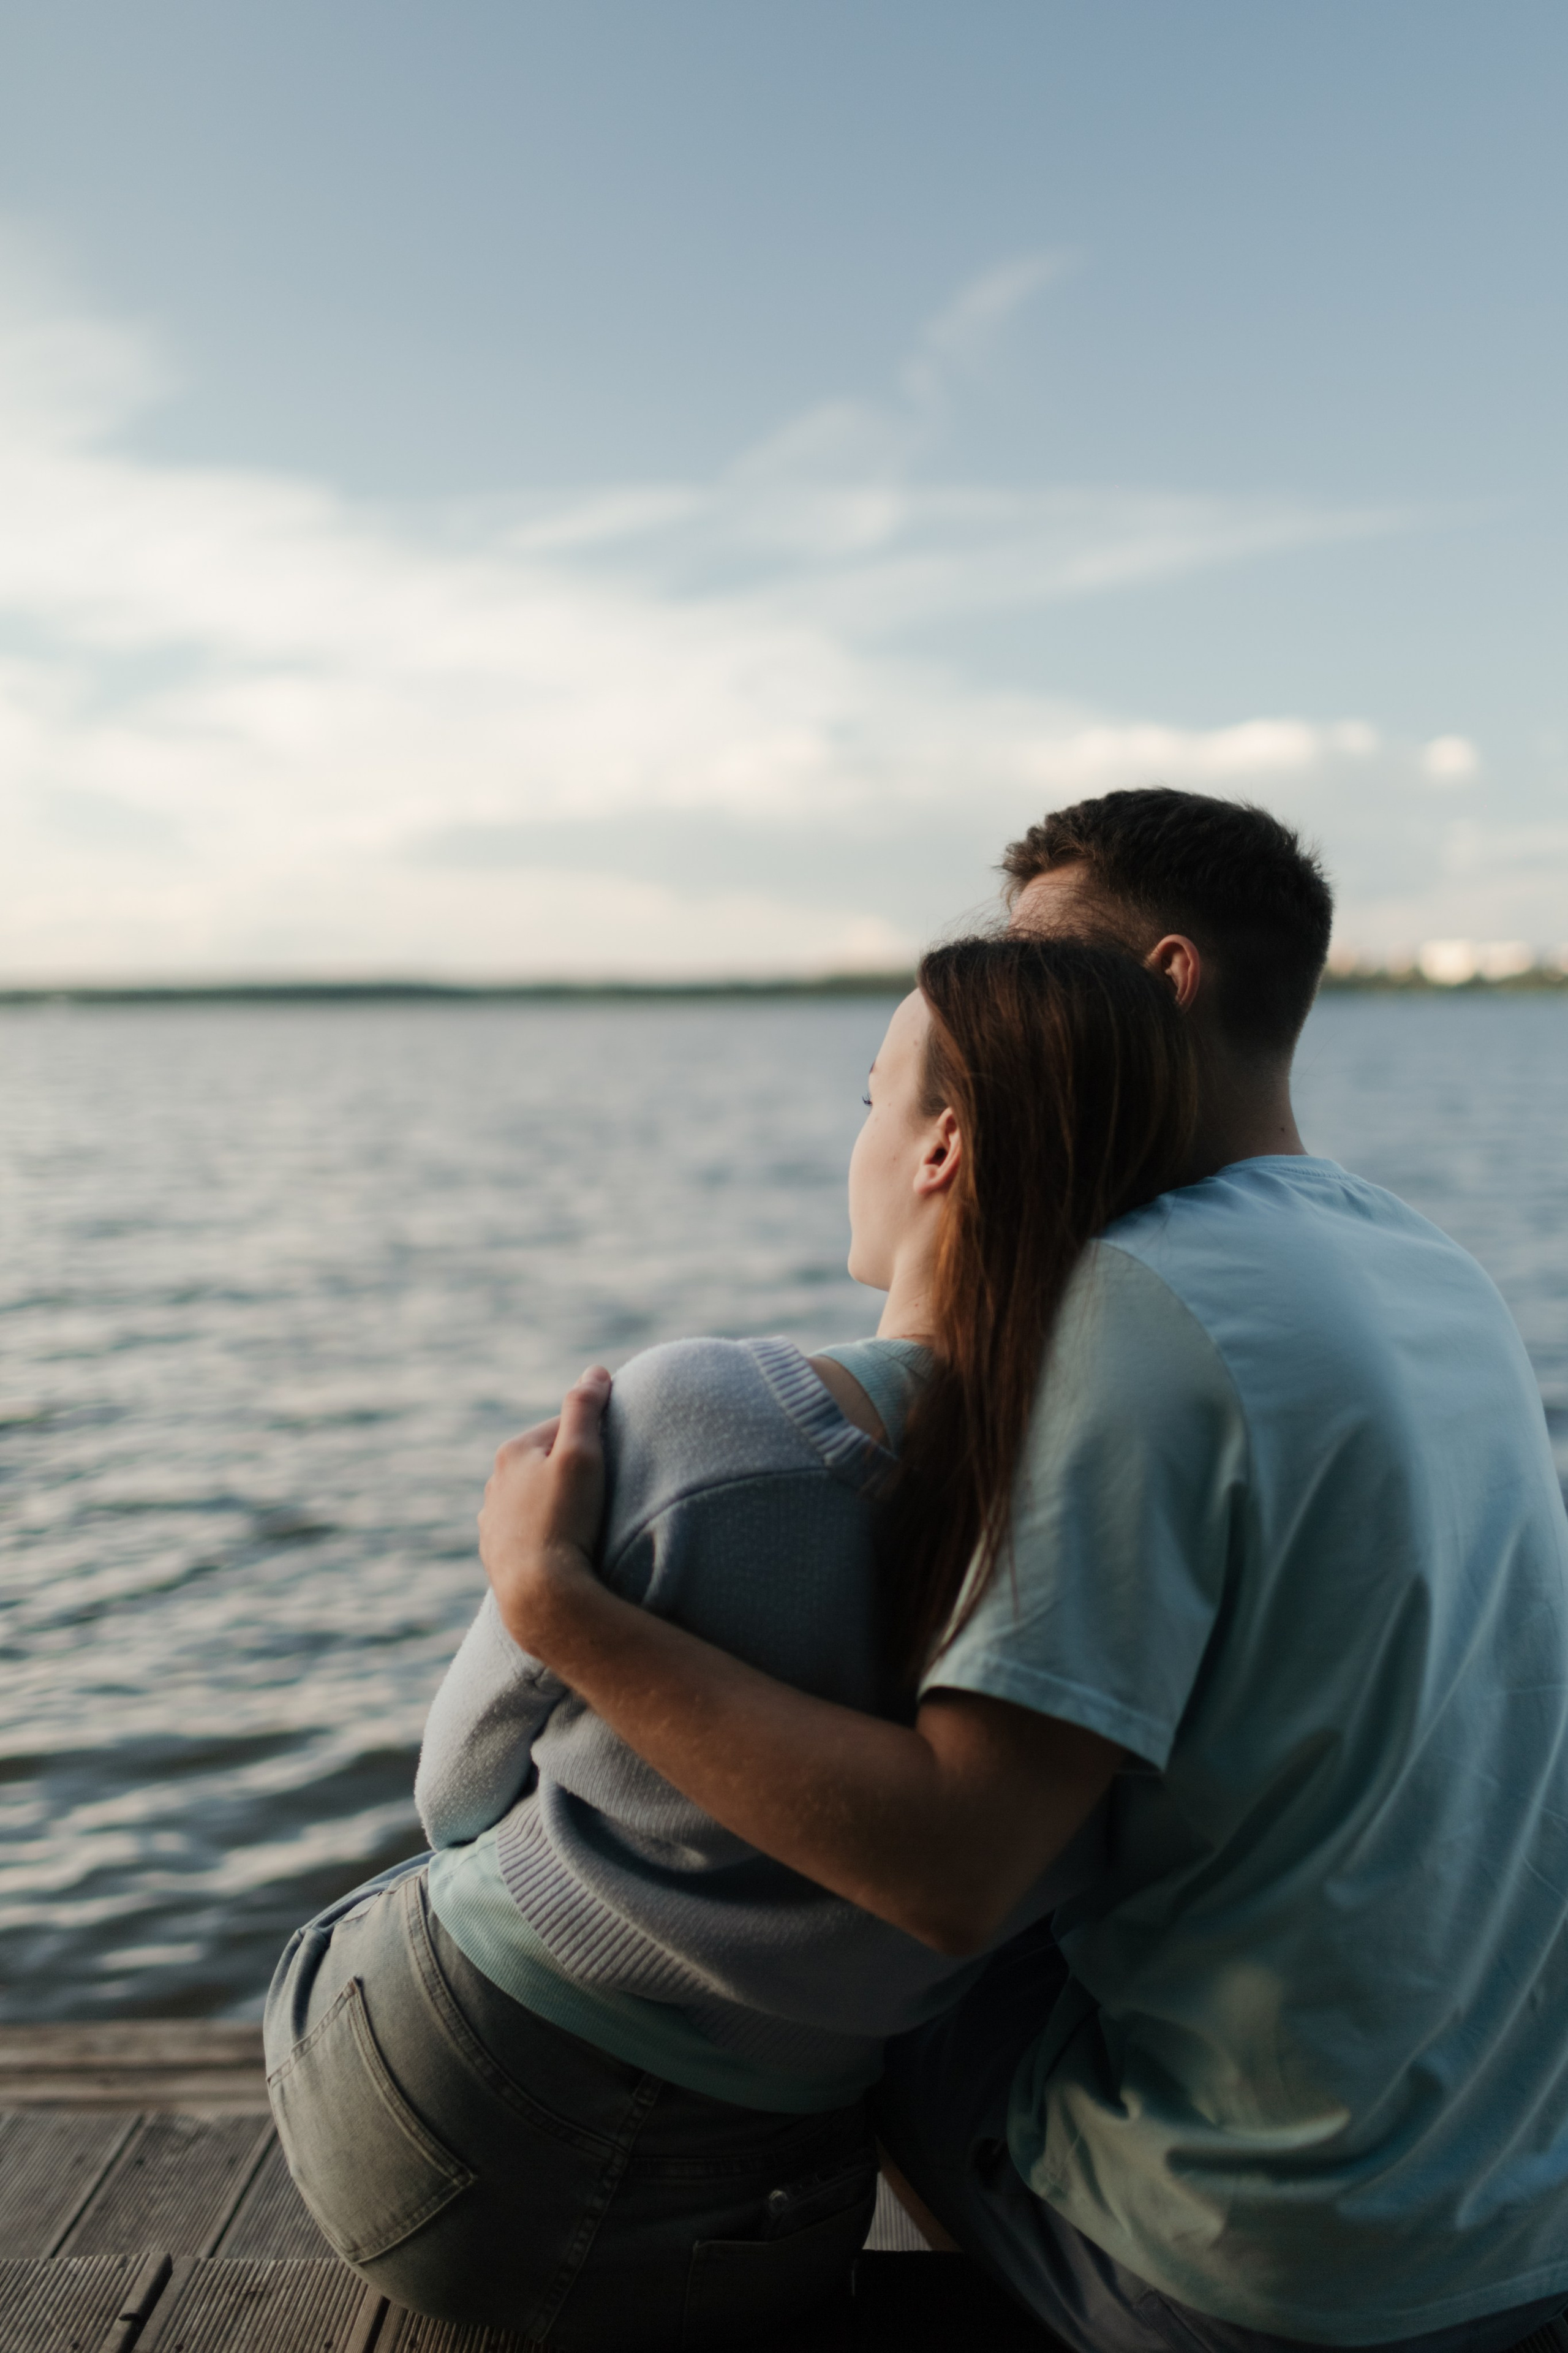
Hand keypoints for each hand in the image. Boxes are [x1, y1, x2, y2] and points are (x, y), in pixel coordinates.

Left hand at [478, 1367, 611, 1653]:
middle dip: (575, 1473)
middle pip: (547, 1465)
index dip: (596, 1440)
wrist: (540, 1596)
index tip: (617, 1461)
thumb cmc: (564, 1521)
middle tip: (606, 1495)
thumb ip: (586, 1408)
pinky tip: (565, 1549)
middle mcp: (495, 1485)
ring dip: (558, 1505)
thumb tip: (595, 1371)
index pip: (564, 1429)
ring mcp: (493, 1523)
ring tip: (587, 1525)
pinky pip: (528, 1534)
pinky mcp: (497, 1557)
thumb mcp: (583, 1454)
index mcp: (512, 1452)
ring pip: (535, 1500)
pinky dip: (546, 1535)